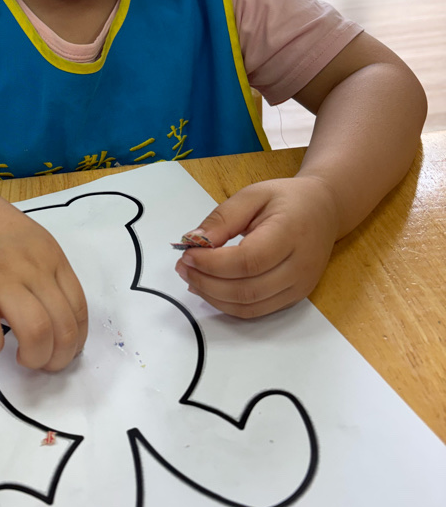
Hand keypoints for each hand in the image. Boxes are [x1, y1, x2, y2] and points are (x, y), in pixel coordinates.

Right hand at [0, 177, 87, 369]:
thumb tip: (60, 322)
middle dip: (57, 358)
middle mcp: (31, 269)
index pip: (78, 310)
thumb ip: (48, 276)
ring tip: (21, 358)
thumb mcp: (33, 243)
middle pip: (62, 327)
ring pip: (35, 331)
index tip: (64, 353)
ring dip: (33, 357)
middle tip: (43, 364)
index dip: (76, 341)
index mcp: (51, 259)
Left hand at [174, 175, 339, 317]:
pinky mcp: (294, 298)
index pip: (248, 261)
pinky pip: (255, 311)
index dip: (213, 263)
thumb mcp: (252, 195)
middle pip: (247, 289)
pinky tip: (209, 288)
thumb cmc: (287, 200)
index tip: (187, 254)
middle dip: (207, 282)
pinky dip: (227, 304)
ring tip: (191, 277)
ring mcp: (300, 287)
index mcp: (291, 233)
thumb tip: (193, 242)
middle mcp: (300, 266)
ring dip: (213, 297)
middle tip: (183, 266)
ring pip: (249, 307)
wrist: (324, 210)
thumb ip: (222, 219)